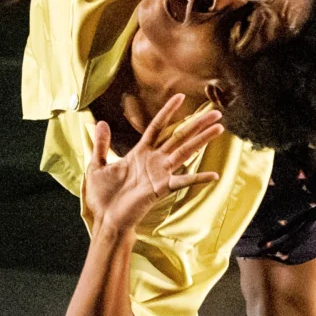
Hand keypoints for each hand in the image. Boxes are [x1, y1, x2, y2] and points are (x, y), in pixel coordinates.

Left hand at [84, 93, 222, 238]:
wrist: (105, 219)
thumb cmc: (103, 196)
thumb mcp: (97, 166)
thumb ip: (102, 145)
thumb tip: (100, 123)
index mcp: (140, 153)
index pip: (157, 127)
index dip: (168, 111)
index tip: (180, 96)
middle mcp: (154, 161)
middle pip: (179, 137)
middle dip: (197, 124)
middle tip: (216, 113)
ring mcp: (160, 174)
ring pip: (184, 152)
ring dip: (202, 140)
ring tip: (219, 128)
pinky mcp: (161, 188)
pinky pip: (182, 181)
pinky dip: (198, 178)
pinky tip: (214, 175)